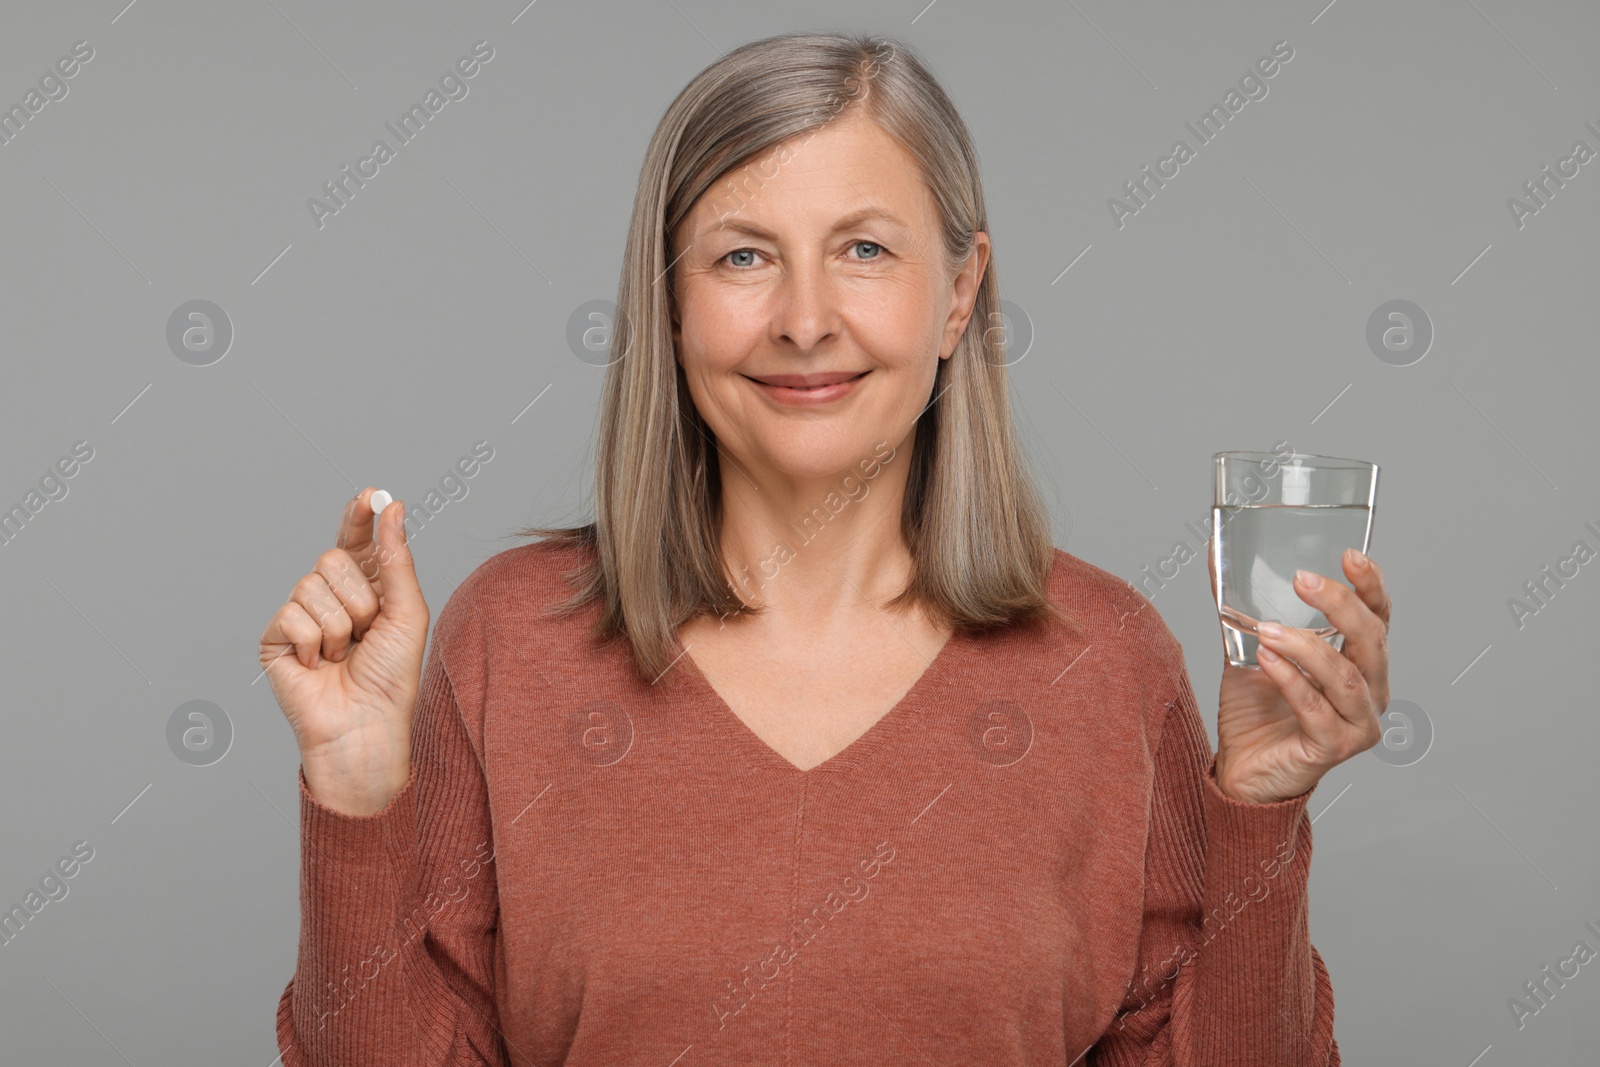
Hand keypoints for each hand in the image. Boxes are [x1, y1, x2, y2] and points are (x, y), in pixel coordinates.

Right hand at [258, 487, 429, 814]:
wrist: (366, 724)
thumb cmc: (391, 676)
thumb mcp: (407, 612)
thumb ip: (397, 558)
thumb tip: (392, 507)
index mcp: (365, 588)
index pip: (355, 541)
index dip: (359, 517)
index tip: (369, 494)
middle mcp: (330, 597)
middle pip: (332, 559)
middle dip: (359, 597)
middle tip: (367, 632)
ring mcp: (300, 616)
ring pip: (311, 585)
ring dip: (339, 625)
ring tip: (343, 655)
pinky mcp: (276, 638)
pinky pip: (292, 614)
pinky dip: (313, 642)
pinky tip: (318, 666)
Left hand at [1206, 544, 1390, 804]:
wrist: (1241, 769)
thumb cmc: (1255, 710)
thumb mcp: (1249, 648)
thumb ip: (1242, 609)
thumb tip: (1215, 554)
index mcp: (1361, 663)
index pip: (1379, 618)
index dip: (1370, 585)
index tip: (1351, 555)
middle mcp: (1371, 692)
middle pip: (1371, 641)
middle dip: (1340, 605)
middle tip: (1302, 580)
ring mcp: (1357, 724)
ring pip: (1346, 677)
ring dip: (1306, 647)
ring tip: (1266, 629)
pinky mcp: (1332, 749)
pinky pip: (1316, 709)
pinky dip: (1291, 681)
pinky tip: (1266, 660)